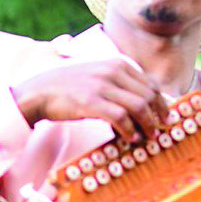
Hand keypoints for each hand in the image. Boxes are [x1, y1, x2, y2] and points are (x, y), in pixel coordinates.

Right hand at [12, 59, 169, 142]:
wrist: (37, 92)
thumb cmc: (66, 87)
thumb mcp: (96, 75)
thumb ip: (117, 83)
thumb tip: (140, 102)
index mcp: (116, 63)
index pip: (150, 84)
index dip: (161, 103)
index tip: (163, 116)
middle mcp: (112, 71)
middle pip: (149, 95)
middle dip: (158, 115)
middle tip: (159, 130)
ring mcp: (102, 86)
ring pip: (139, 107)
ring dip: (147, 125)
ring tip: (147, 136)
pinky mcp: (91, 102)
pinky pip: (121, 118)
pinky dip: (129, 130)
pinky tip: (129, 138)